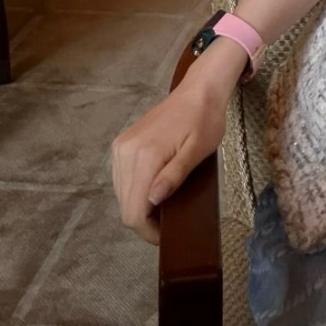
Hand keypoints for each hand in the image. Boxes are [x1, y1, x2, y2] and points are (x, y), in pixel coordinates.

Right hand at [111, 39, 245, 243]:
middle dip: (145, 219)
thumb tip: (153, 200)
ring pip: (121, 195)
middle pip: (125, 206)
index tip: (167, 234)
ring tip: (165, 201)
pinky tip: (154, 185)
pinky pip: (122, 179)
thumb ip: (175, 175)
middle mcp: (125, 152)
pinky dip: (135, 189)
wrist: (198, 90)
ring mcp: (120, 147)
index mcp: (145, 156)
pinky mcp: (121, 144)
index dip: (148, 231)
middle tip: (170, 218)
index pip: (133, 212)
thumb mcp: (198, 150)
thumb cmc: (205, 120)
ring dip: (140, 204)